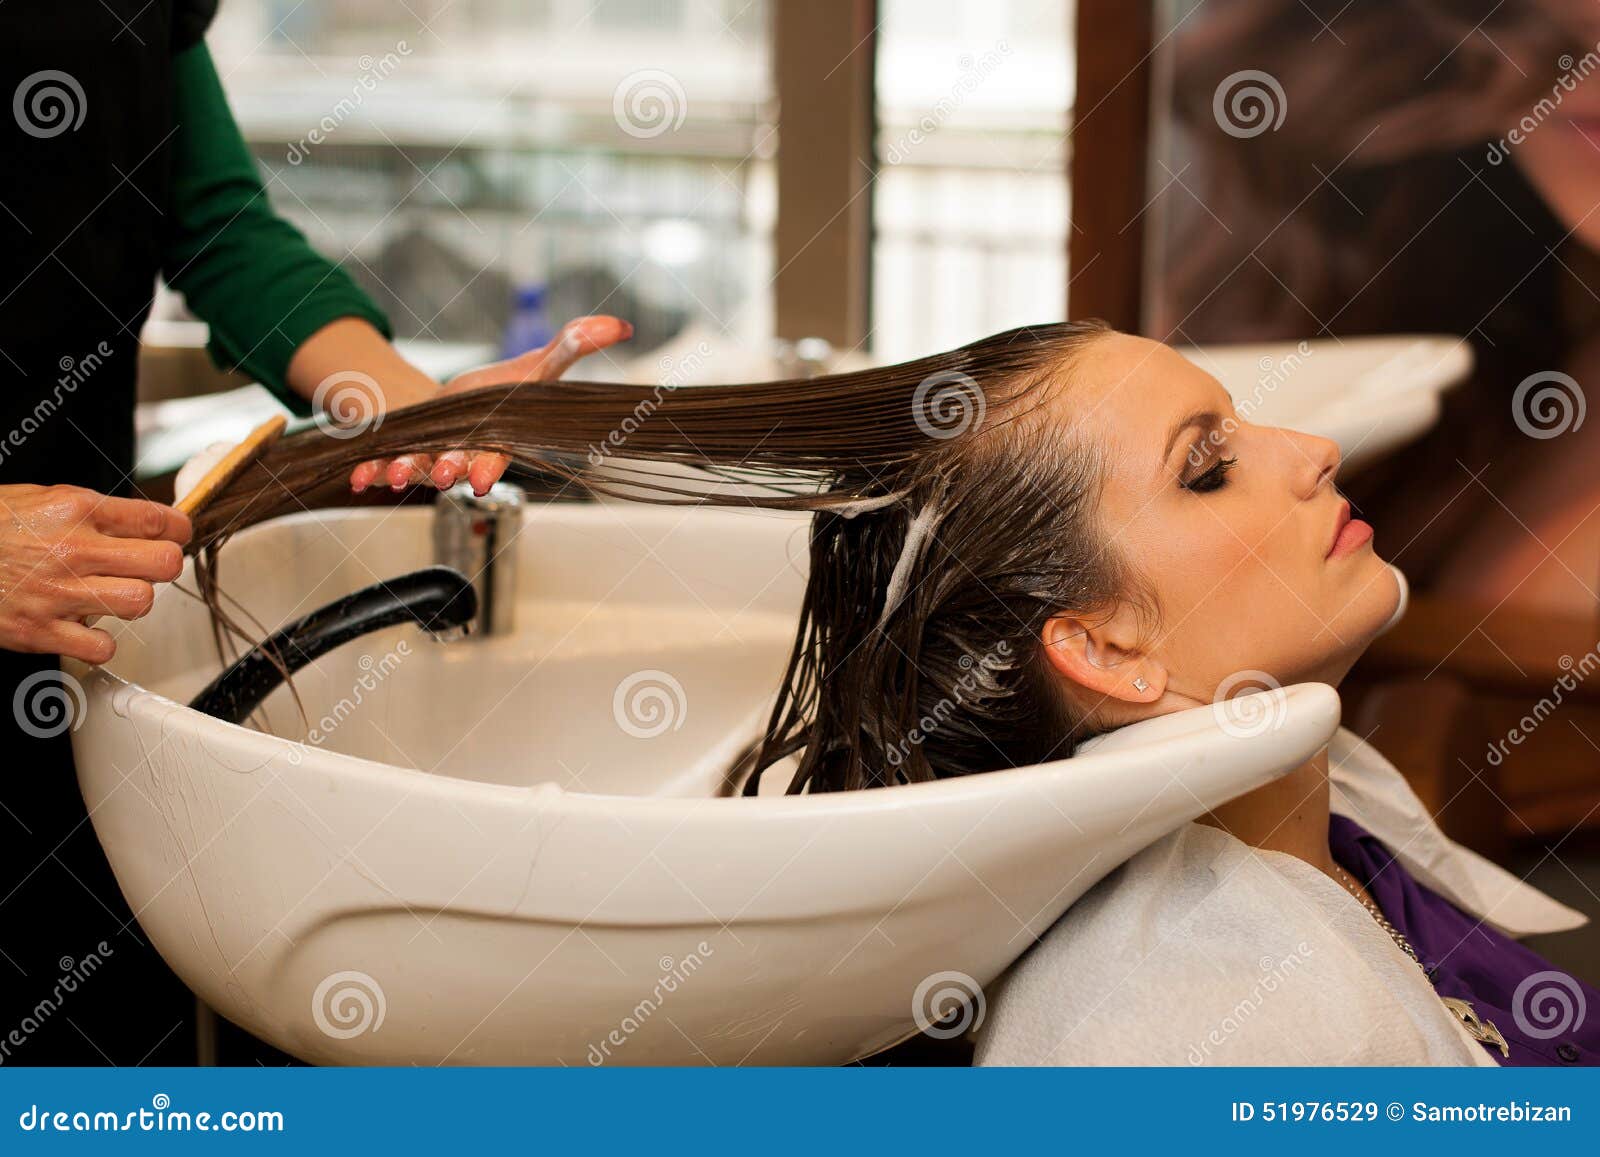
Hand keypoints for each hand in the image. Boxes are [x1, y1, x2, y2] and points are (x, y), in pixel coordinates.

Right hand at [0, 484, 190, 663]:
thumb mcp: (43, 499)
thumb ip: (96, 512)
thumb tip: (147, 523)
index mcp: (76, 509)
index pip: (159, 520)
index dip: (179, 531)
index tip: (177, 537)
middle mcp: (72, 549)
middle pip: (163, 563)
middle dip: (163, 566)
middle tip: (148, 567)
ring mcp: (58, 591)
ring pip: (141, 602)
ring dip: (134, 601)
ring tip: (113, 594)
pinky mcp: (40, 630)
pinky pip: (102, 646)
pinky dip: (101, 641)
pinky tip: (86, 626)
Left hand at [350, 315, 634, 495]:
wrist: (448, 410)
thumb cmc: (495, 395)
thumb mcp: (532, 367)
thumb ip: (570, 347)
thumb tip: (619, 324)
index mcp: (496, 439)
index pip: (495, 454)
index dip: (487, 466)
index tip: (479, 476)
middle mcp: (462, 455)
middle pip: (456, 464)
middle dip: (448, 469)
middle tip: (444, 473)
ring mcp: (429, 459)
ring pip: (417, 468)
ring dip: (406, 470)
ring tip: (393, 472)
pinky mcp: (397, 456)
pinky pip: (382, 465)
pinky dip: (369, 469)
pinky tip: (358, 473)